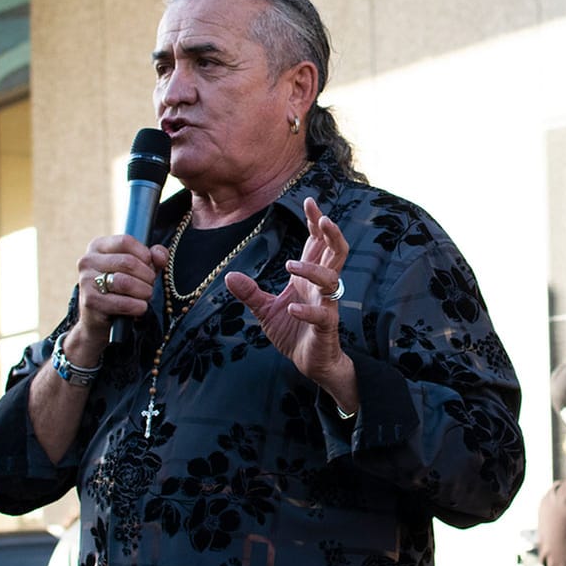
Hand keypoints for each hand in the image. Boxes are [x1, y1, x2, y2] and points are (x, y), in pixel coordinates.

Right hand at [65, 234, 168, 362]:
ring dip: (144, 291)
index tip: (149, 267)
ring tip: (145, 296)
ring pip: (125, 282)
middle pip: (128, 262)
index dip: (144, 255)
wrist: (99, 320)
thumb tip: (159, 255)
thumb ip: (153, 258)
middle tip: (150, 286)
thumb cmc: (121, 290)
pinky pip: (122, 303)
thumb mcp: (138, 270)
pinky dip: (137, 306)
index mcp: (97, 246)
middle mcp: (87, 260)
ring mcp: (86, 281)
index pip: (126, 241)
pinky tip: (140, 308)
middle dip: (147, 276)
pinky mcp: (90, 301)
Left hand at [225, 197, 356, 407]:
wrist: (309, 363)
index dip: (315, 223)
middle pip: (335, 253)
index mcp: (309, 278)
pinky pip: (321, 315)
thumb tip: (229, 275)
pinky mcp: (326, 328)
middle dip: (331, 234)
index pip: (317, 244)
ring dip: (312, 269)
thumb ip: (250, 293)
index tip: (309, 202)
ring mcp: (326, 306)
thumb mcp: (266, 310)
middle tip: (323, 218)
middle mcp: (321, 288)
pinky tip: (291, 309)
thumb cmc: (293, 332)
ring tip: (290, 266)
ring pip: (331, 279)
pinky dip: (306, 311)